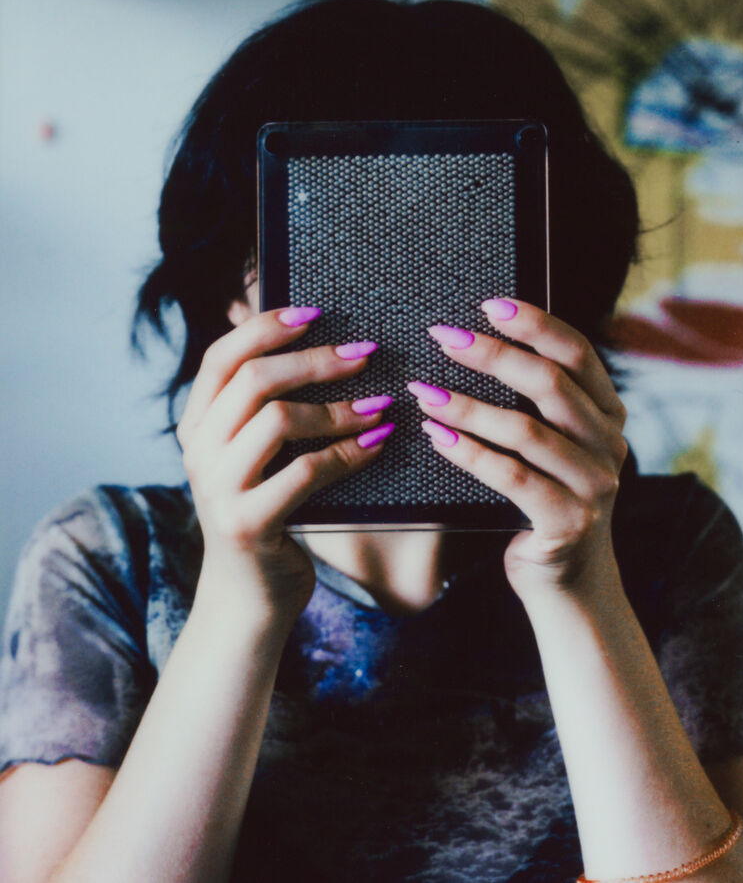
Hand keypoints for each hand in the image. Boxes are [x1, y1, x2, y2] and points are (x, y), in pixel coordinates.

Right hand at [177, 307, 393, 626]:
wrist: (248, 596)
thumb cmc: (264, 512)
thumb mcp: (250, 457)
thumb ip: (262, 409)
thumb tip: (307, 341)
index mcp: (196, 425)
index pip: (221, 356)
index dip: (267, 326)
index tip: (316, 312)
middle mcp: (197, 451)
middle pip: (254, 379)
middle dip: (316, 360)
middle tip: (366, 353)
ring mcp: (218, 488)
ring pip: (278, 419)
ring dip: (339, 408)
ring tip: (381, 405)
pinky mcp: (248, 522)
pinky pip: (307, 472)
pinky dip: (349, 453)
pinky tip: (378, 443)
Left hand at [408, 299, 627, 603]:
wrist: (566, 580)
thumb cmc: (545, 498)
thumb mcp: (550, 443)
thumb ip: (534, 401)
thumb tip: (479, 340)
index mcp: (607, 413)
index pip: (577, 353)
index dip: (534, 324)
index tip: (488, 305)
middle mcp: (610, 443)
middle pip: (551, 384)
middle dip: (493, 355)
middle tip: (443, 338)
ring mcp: (595, 485)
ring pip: (526, 430)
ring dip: (468, 407)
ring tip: (424, 392)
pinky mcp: (569, 522)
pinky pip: (513, 477)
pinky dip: (470, 454)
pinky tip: (436, 437)